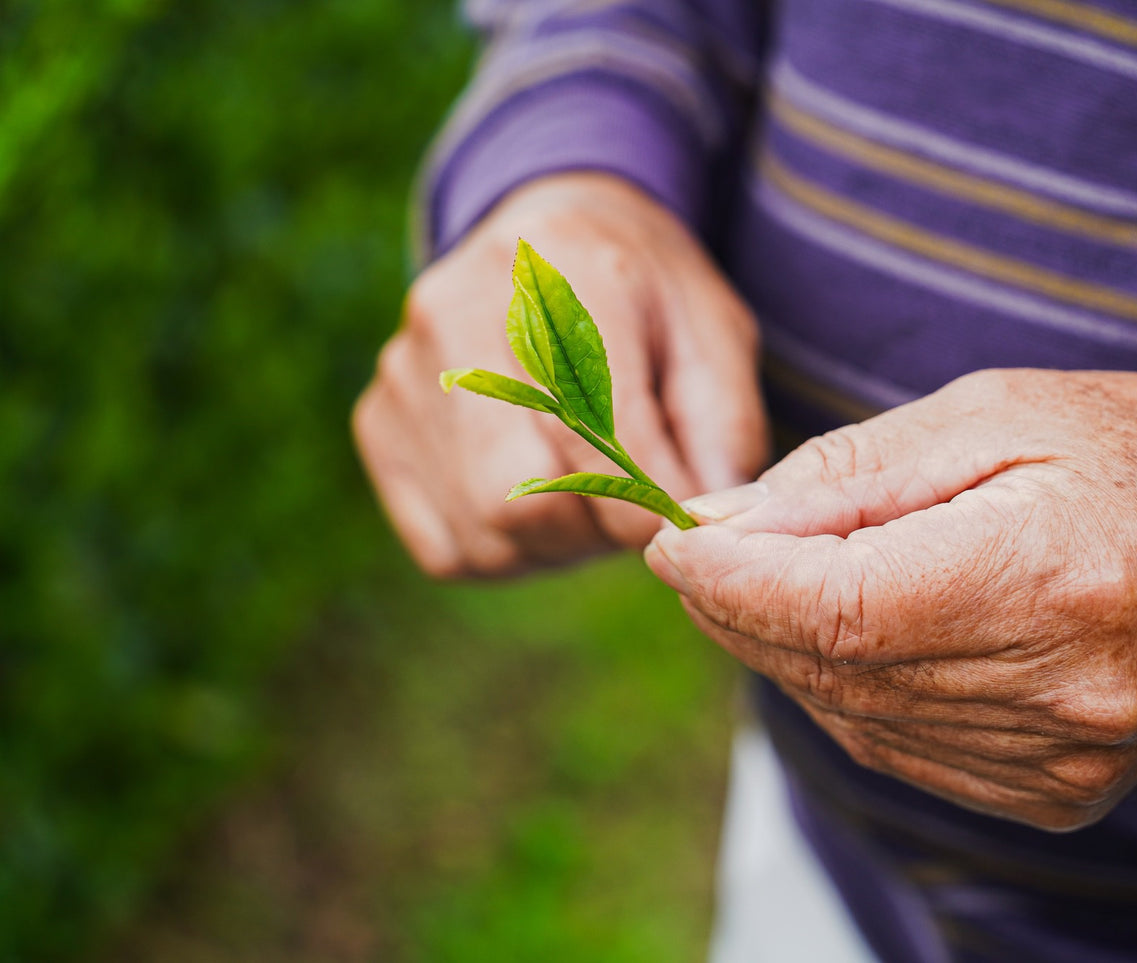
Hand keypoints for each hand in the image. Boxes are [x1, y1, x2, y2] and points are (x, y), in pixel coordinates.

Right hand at [354, 172, 767, 576]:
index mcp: (563, 276)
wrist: (554, 236)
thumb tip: (698, 525)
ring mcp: (405, 371)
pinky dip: (505, 552)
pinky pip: (447, 548)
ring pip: (485, 532)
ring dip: (556, 544)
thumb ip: (721, 428)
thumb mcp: (712, 335)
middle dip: (599, 528)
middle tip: (630, 508)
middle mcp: (461, 314)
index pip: (601, 432)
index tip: (678, 521)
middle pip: (526, 495)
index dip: (649, 502)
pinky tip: (536, 504)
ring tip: (587, 496)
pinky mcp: (377, 423)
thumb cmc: (646, 299)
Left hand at [645, 369, 1136, 830]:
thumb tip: (720, 526)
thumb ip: (848, 478)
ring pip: (855, 720)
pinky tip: (846, 636)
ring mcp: (1066, 759)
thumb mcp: (991, 414)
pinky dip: (847, 693)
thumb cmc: (1132, 449)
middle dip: (740, 610)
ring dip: (786, 653)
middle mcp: (1066, 689)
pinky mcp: (1060, 793)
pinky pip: (902, 751)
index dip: (732, 581)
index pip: (840, 608)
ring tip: (770, 580)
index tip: (670, 541)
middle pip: (836, 670)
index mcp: (1058, 573)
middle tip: (698, 553)